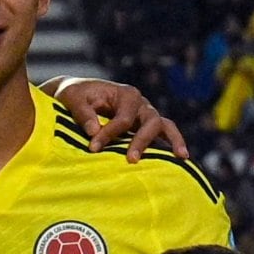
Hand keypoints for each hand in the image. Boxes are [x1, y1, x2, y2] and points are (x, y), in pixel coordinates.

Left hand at [48, 76, 193, 163]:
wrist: (76, 95)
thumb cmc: (74, 95)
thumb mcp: (72, 98)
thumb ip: (83, 113)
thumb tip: (94, 131)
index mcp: (125, 94)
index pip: (123, 118)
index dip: (109, 134)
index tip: (93, 148)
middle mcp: (140, 103)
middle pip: (150, 121)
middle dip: (141, 141)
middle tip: (131, 160)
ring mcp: (145, 114)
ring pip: (164, 125)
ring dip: (171, 140)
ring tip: (180, 156)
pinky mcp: (144, 126)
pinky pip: (164, 133)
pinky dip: (173, 142)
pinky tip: (181, 157)